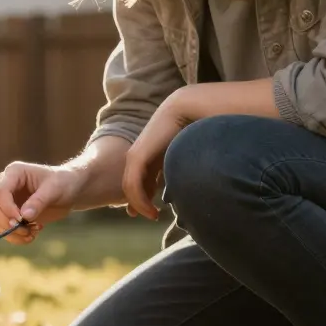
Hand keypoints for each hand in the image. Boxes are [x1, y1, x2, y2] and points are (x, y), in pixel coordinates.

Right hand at [0, 162, 85, 243]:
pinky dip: (15, 237)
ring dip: (11, 232)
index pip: (0, 193)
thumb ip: (39, 201)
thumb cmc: (63, 183)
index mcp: (13, 173)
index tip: (21, 220)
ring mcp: (5, 201)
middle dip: (6, 222)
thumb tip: (24, 217)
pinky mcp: (9, 214)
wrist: (69, 191)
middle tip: (26, 230)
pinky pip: (3, 229)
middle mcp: (5, 185)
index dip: (7, 209)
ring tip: (33, 233)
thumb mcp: (55, 189)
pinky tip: (32, 234)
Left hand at [123, 92, 193, 219]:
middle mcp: (140, 156)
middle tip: (151, 216)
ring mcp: (135, 156)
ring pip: (131, 188)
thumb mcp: (183, 156)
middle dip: (140, 203)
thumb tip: (188, 187)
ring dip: (140, 205)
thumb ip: (179, 170)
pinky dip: (139, 200)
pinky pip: (133, 185)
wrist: (188, 108)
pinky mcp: (136, 158)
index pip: (142, 180)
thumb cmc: (195, 128)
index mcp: (150, 155)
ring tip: (153, 216)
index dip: (145, 198)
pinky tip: (151, 209)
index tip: (152, 213)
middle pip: (134, 185)